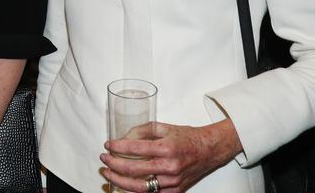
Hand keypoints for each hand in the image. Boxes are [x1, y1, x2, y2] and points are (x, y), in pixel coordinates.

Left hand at [99, 120, 241, 192]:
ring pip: (140, 187)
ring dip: (120, 181)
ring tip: (109, 174)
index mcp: (166, 148)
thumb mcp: (164, 127)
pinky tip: (125, 184)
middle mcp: (170, 166)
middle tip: (104, 160)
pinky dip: (135, 190)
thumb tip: (124, 137)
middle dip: (114, 165)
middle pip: (134, 169)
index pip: (134, 148)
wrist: (210, 150)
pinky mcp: (176, 190)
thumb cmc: (187, 138)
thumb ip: (143, 130)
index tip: (108, 145)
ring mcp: (173, 181)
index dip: (117, 146)